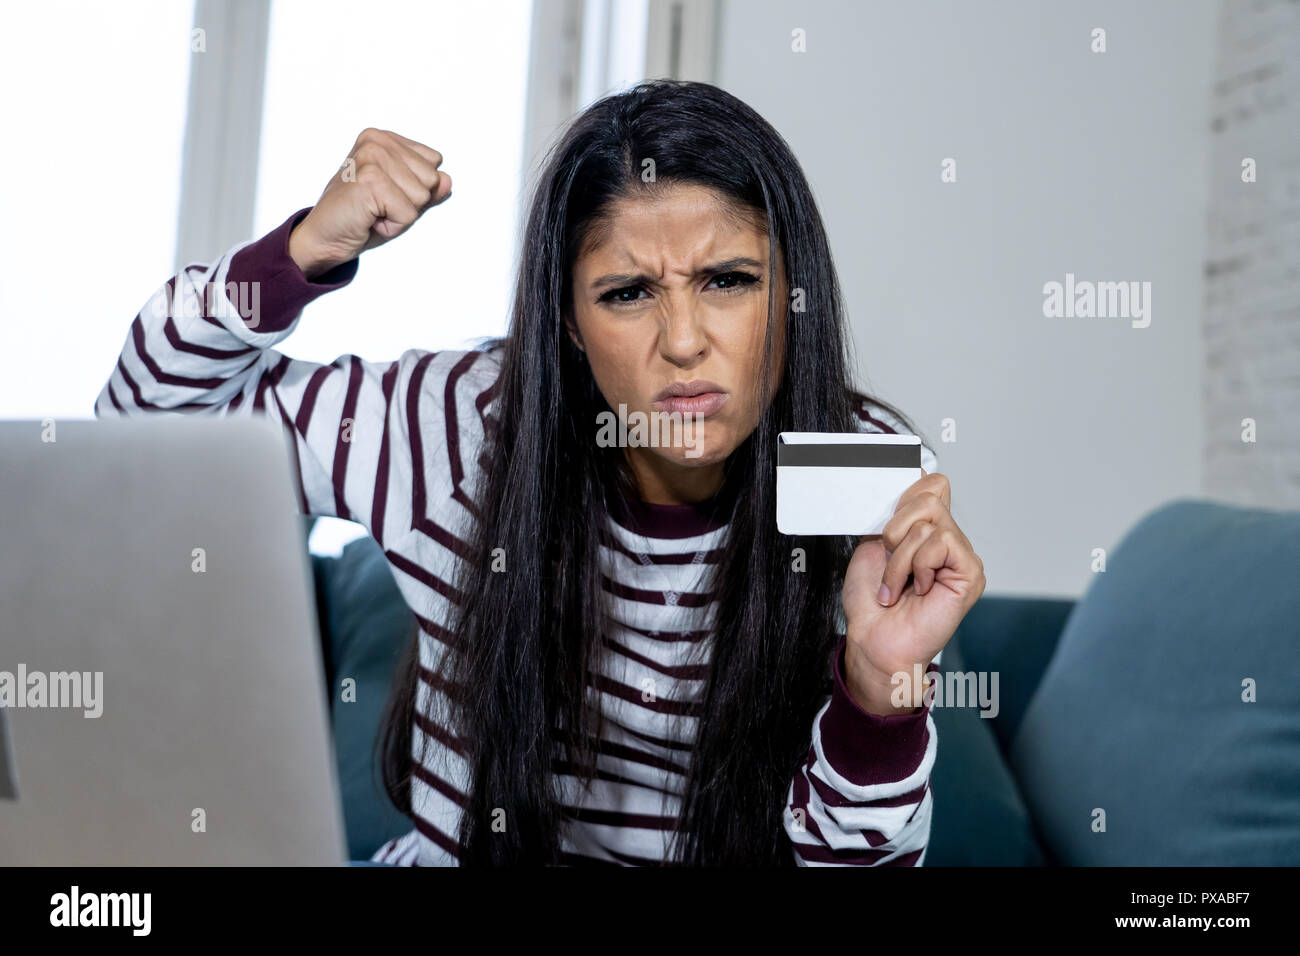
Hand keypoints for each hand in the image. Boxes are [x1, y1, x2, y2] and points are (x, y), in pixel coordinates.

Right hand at [288, 128, 451, 278]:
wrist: (325, 238)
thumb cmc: (361, 218)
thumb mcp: (402, 201)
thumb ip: (427, 189)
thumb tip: (447, 180)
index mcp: (384, 139)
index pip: (434, 163)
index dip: (415, 189)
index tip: (386, 195)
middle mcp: (377, 142)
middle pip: (431, 180)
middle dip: (410, 203)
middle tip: (378, 207)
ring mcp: (371, 158)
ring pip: (422, 197)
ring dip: (400, 215)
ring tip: (372, 212)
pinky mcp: (369, 181)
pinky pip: (408, 213)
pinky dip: (391, 226)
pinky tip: (368, 219)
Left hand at [839, 470, 985, 714]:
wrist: (874, 639)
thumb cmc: (872, 602)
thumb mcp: (873, 545)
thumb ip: (893, 514)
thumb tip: (914, 479)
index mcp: (926, 531)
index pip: (932, 484)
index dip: (907, 495)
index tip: (887, 528)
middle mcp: (948, 540)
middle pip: (930, 495)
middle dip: (895, 529)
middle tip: (889, 561)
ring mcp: (962, 556)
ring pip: (930, 523)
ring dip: (900, 558)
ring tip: (896, 584)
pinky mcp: (971, 572)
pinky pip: (942, 542)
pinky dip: (918, 565)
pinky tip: (918, 589)